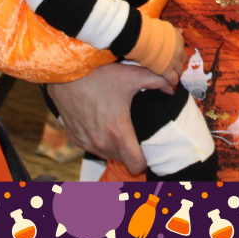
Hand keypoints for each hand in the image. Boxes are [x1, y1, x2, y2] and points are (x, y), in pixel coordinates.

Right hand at [46, 62, 172, 174]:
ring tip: (118, 128)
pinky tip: (101, 125)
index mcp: (118, 132)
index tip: (146, 148)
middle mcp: (100, 142)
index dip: (144, 160)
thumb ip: (157, 80)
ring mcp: (86, 142)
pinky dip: (99, 142)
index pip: (135, 165)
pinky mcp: (74, 138)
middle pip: (122, 160)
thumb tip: (173, 86)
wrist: (65, 73)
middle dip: (130, 150)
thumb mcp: (131, 75)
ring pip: (107, 155)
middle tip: (134, 133)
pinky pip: (92, 148)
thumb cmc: (98, 74)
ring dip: (114, 147)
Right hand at [158, 27, 186, 88]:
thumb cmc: (154, 32)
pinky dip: (172, 81)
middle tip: (175, 68)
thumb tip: (182, 31)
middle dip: (179, 66)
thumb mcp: (167, 29)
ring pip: (179, 72)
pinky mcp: (167, 71)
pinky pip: (173, 79)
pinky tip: (171, 82)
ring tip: (174, 76)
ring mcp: (174, 63)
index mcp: (180, 42)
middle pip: (183, 63)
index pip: (183, 53)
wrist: (147, 39)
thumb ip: (175, 31)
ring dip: (177, 73)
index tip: (176, 59)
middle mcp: (179, 53)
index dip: (179, 57)